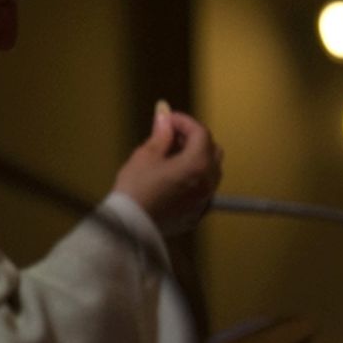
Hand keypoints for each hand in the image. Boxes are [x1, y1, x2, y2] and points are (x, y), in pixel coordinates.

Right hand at [114, 103, 222, 227]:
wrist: (130, 226)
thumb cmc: (135, 190)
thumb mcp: (146, 156)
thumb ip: (161, 135)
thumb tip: (165, 116)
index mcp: (197, 165)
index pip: (201, 133)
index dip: (184, 122)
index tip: (168, 119)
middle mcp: (207, 183)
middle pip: (213, 151)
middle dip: (195, 139)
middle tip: (172, 135)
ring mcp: (204, 201)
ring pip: (211, 172)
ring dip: (197, 159)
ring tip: (172, 156)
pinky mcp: (196, 215)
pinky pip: (204, 191)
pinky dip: (196, 179)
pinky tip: (176, 178)